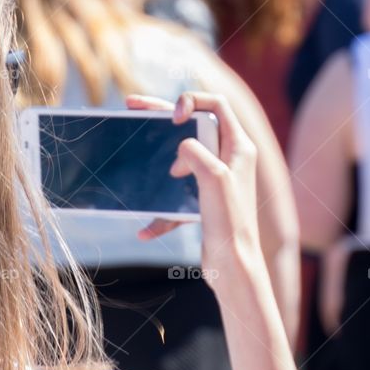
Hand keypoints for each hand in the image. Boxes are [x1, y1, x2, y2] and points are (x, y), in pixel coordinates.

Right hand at [126, 92, 262, 289]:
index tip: (174, 118)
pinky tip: (146, 230)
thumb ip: (195, 151)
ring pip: (180, 156)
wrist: (234, 267)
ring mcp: (215, 179)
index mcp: (238, 147)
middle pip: (193, 125)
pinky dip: (161, 209)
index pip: (216, 105)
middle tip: (132, 106)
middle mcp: (228, 159)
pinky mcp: (203, 201)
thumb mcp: (214, 178)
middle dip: (162, 115)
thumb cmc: (230, 222)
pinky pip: (176, 195)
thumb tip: (181, 149)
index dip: (192, 102)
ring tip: (132, 147)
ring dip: (157, 156)